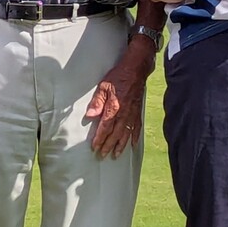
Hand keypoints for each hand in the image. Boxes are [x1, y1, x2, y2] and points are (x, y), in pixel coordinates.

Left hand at [84, 43, 153, 158]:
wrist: (136, 70)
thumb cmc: (118, 76)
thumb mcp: (103, 86)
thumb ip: (97, 102)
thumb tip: (90, 116)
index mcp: (114, 108)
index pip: (105, 127)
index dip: (100, 139)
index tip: (95, 147)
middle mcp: (124, 114)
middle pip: (115, 134)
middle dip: (108, 146)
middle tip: (102, 156)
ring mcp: (132, 114)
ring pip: (126, 134)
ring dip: (120, 145)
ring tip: (115, 155)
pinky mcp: (138, 112)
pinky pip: (137, 128)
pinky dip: (135, 137)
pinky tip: (133, 145)